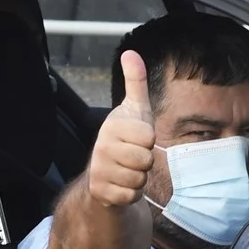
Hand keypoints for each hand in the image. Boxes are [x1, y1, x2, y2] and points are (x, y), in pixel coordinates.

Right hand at [86, 49, 155, 208]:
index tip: (137, 138)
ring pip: (140, 179)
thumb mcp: (134, 108)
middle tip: (133, 156)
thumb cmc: (126, 137)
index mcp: (112, 125)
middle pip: (146, 160)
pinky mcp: (101, 192)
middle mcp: (101, 147)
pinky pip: (132, 195)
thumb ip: (136, 82)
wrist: (103, 172)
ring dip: (139, 178)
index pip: (148, 136)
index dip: (148, 139)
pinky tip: (121, 184)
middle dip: (145, 161)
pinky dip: (131, 193)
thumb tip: (130, 52)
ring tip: (127, 169)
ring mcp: (99, 171)